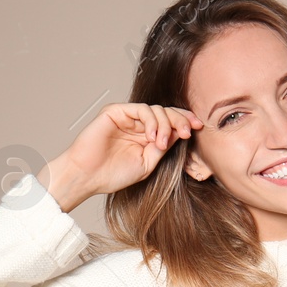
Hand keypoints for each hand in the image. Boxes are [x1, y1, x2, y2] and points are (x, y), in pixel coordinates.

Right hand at [39, 103, 201, 211]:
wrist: (87, 176)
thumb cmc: (113, 174)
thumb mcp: (148, 163)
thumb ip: (162, 147)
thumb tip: (179, 133)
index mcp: (145, 135)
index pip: (169, 122)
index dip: (184, 122)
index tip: (199, 127)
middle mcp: (137, 124)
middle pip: (166, 112)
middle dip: (180, 120)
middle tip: (187, 133)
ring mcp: (126, 116)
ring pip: (156, 110)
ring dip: (166, 124)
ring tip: (163, 142)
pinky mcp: (115, 111)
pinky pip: (141, 109)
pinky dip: (152, 121)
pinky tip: (154, 136)